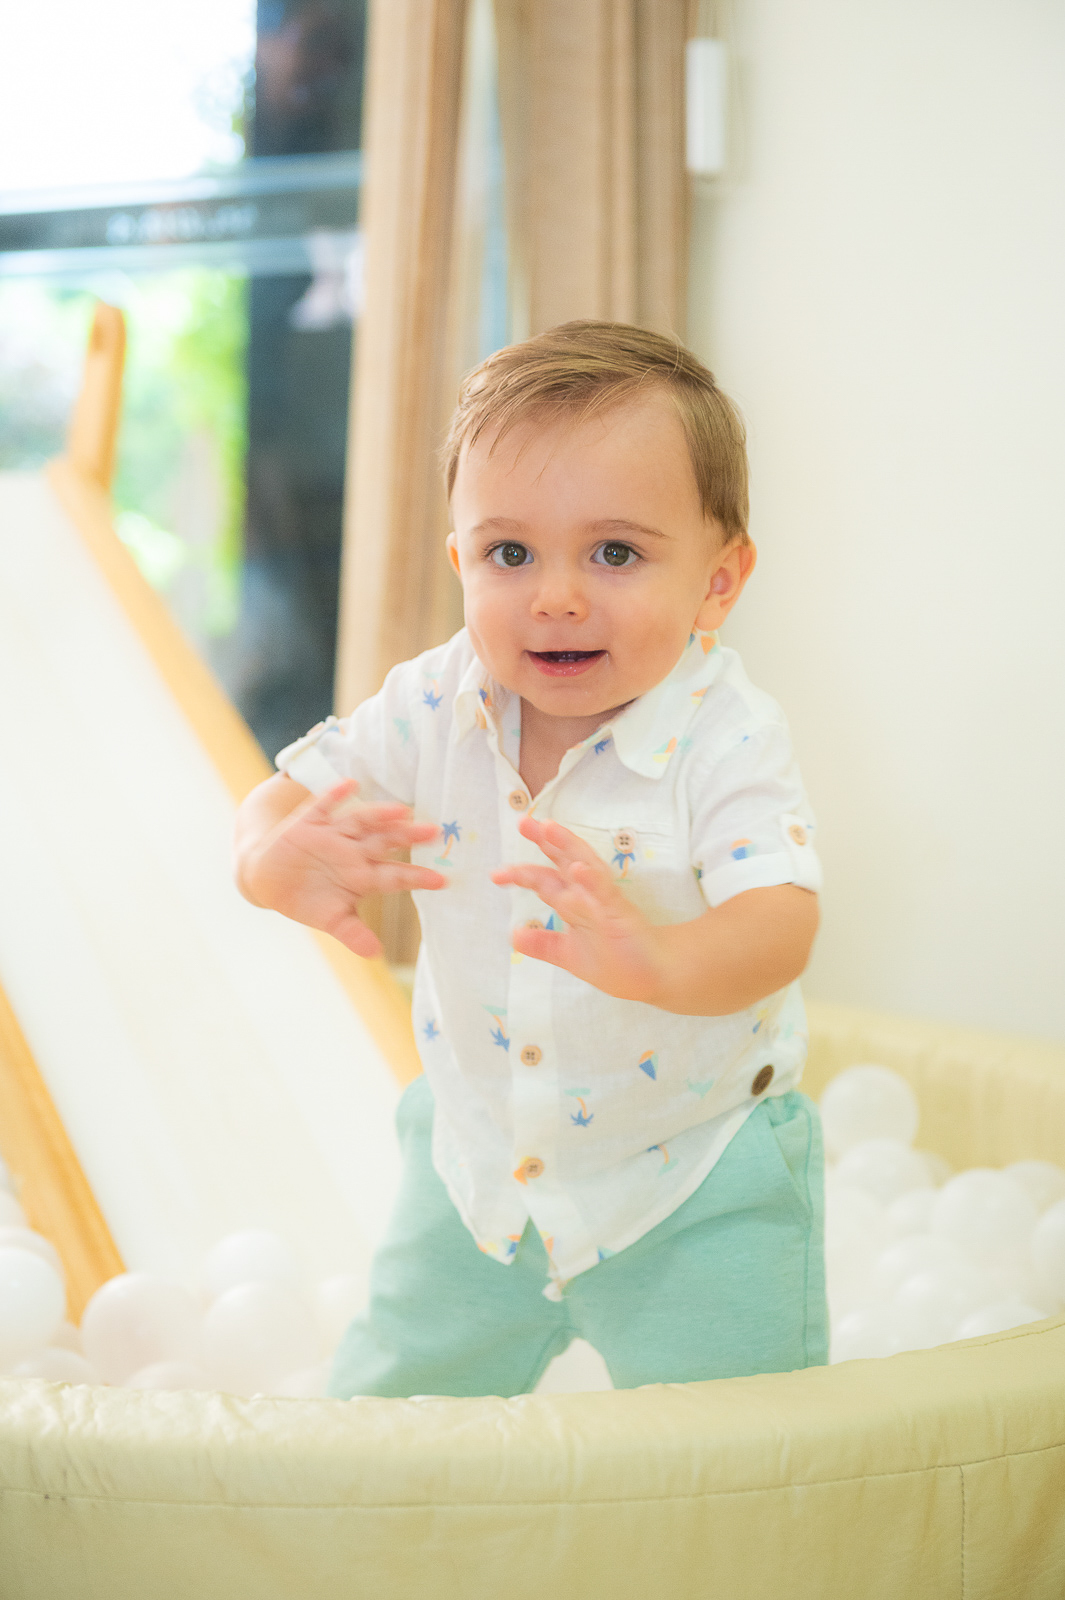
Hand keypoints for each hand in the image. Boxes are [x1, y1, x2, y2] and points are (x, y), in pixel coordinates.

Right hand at [245, 779, 444, 957]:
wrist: (268, 879)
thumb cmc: (308, 899)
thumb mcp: (330, 920)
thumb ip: (353, 934)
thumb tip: (375, 954)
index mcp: (363, 876)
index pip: (395, 876)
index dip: (417, 877)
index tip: (442, 881)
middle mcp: (353, 851)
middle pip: (385, 841)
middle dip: (408, 836)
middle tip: (434, 832)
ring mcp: (332, 835)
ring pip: (360, 821)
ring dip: (379, 814)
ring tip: (401, 810)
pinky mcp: (307, 824)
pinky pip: (322, 806)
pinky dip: (334, 796)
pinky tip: (349, 785)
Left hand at [491, 816, 666, 1001]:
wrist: (656, 978)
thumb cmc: (618, 961)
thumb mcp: (569, 954)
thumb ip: (544, 944)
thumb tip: (513, 935)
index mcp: (575, 902)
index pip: (545, 879)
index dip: (521, 873)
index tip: (496, 875)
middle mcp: (588, 895)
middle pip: (563, 860)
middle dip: (544, 840)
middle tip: (525, 822)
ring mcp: (604, 901)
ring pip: (584, 865)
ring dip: (567, 846)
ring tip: (550, 828)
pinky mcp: (621, 912)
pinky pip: (605, 892)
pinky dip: (591, 880)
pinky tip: (578, 870)